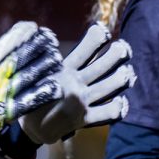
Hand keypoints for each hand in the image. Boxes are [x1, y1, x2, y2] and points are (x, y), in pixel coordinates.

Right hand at [0, 21, 62, 135]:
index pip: (3, 45)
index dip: (19, 34)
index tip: (34, 27)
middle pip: (18, 58)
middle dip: (36, 47)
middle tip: (52, 39)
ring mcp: (2, 95)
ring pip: (26, 77)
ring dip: (42, 67)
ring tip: (57, 58)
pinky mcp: (8, 113)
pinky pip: (27, 102)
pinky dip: (41, 94)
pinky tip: (55, 86)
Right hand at [18, 22, 133, 143]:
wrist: (30, 128)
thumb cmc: (30, 95)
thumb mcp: (35, 73)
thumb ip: (45, 58)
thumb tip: (46, 35)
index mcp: (63, 72)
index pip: (84, 51)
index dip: (97, 37)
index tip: (103, 30)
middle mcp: (75, 86)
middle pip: (104, 66)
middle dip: (118, 53)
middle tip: (124, 48)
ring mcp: (82, 103)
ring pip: (112, 86)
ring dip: (124, 77)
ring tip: (127, 71)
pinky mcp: (86, 120)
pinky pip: (110, 112)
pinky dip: (120, 106)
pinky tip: (121, 100)